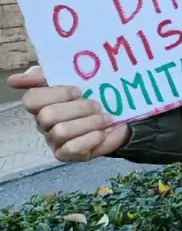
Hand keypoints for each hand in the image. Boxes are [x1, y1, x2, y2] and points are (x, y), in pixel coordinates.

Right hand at [8, 66, 127, 161]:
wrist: (117, 121)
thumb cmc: (91, 98)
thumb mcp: (72, 79)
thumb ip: (44, 75)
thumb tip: (14, 79)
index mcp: (42, 103)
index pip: (32, 99)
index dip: (57, 94)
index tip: (78, 91)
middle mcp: (44, 123)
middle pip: (47, 116)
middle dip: (78, 108)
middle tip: (97, 106)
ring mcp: (53, 140)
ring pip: (60, 132)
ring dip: (88, 123)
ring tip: (104, 119)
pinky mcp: (66, 155)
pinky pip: (72, 148)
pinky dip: (90, 139)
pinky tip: (101, 133)